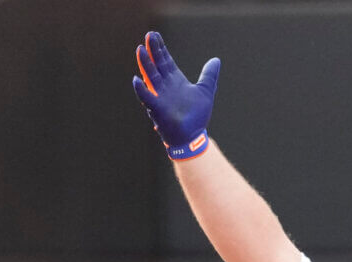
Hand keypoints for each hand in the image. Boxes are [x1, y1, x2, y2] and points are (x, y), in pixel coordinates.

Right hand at [132, 31, 220, 160]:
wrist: (193, 136)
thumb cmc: (197, 116)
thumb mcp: (206, 91)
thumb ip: (209, 75)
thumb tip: (216, 60)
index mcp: (175, 80)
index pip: (166, 60)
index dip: (160, 48)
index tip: (155, 35)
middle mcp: (165, 86)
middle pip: (157, 64)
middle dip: (153, 50)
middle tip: (149, 35)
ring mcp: (160, 96)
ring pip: (150, 77)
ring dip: (145, 64)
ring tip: (140, 49)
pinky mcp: (157, 109)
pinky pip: (147, 98)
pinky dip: (141, 90)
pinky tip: (136, 80)